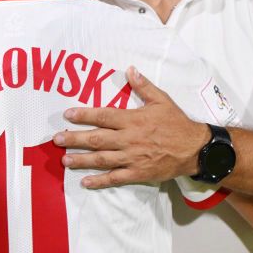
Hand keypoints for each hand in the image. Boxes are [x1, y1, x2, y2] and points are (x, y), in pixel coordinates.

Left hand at [54, 67, 208, 188]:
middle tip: (57, 139)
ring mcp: (132, 158)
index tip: (68, 115)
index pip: (103, 116)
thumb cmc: (177, 123)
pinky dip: (99, 181)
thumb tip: (130, 70)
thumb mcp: (162, 100)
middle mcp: (129, 139)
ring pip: (101, 159)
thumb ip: (144, 86)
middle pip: (96, 139)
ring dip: (81, 159)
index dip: (84, 115)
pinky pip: (114, 178)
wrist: (195, 149)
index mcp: (133, 120)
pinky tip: (85, 181)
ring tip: (64, 159)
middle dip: (74, 138)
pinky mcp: (137, 173)